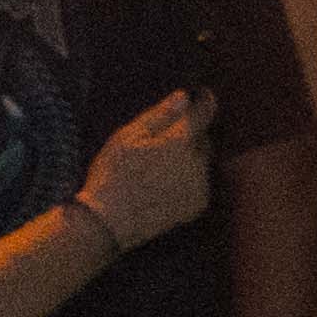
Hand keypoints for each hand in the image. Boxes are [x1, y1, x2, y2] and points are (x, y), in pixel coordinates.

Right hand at [71, 92, 210, 249]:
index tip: (203, 94)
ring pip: (202, 162)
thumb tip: (183, 97)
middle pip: (203, 140)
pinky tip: (163, 183)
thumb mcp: (128, 138)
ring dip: (189, 158)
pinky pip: (199, 183)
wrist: (111, 222)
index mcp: (180, 143)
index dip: (205, 101)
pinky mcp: (198, 205)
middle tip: (164, 139)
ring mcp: (201, 186)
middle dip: (190, 135)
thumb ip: (159, 116)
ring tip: (158, 165)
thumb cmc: (114, 174)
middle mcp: (198, 163)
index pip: (203, 114)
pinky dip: (188, 178)